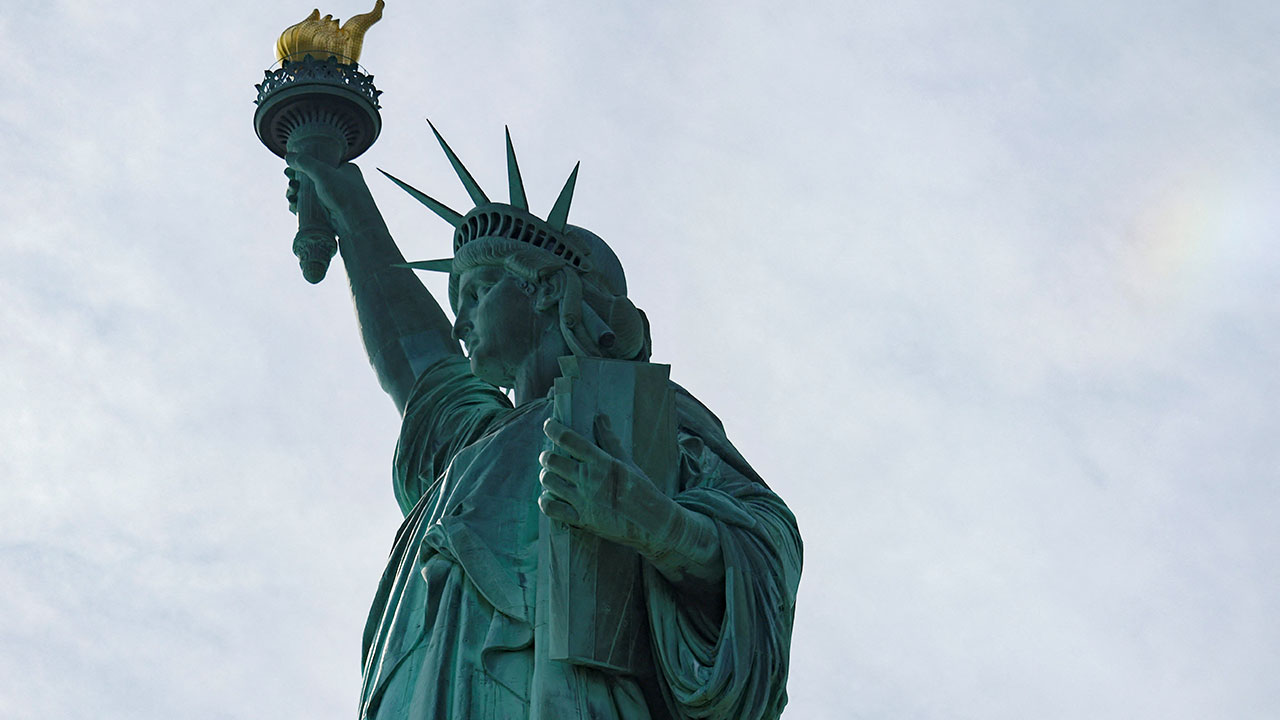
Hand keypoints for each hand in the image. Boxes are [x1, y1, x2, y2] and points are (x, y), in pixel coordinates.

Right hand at [284, 152, 378, 235]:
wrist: (357, 225)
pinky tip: (293, 206)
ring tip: (290, 196)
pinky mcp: (330, 214)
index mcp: (346, 170)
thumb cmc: (345, 195)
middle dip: (297, 182)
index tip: (290, 170)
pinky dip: (301, 206)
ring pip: (311, 195)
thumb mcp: (323, 172)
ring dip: (297, 194)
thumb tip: (288, 156)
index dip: (304, 166)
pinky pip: (312, 208)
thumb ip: (305, 163)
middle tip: (290, 185)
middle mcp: (342, 184)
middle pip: (312, 180)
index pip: (321, 164)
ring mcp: (336, 200)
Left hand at [539, 415, 681, 556]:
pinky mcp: (581, 520)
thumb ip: (610, 440)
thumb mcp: (627, 462)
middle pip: (552, 461)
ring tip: (550, 475)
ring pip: (549, 482)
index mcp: (601, 462)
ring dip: (546, 476)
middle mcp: (589, 479)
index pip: (569, 439)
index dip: (553, 429)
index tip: (548, 425)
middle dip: (546, 456)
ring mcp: (583, 500)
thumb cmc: (642, 489)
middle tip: (548, 456)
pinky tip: (549, 497)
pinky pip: (551, 509)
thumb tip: (600, 416)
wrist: (652, 522)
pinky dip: (545, 501)